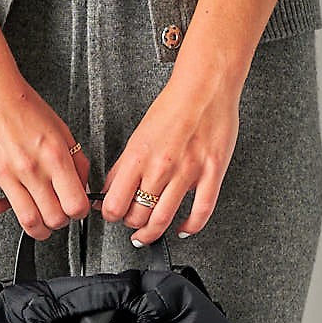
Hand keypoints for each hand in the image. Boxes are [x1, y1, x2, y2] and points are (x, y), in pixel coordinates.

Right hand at [0, 61, 90, 236]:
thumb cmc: (22, 104)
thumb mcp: (60, 128)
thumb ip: (75, 159)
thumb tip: (82, 184)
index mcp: (54, 154)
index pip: (75, 203)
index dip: (78, 212)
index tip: (75, 210)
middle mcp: (30, 166)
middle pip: (53, 218)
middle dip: (58, 223)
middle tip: (56, 218)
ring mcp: (3, 170)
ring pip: (26, 219)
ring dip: (36, 228)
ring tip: (37, 225)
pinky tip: (5, 204)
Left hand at [99, 71, 241, 244]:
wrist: (205, 88)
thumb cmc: (173, 107)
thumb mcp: (138, 136)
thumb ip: (124, 166)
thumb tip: (110, 190)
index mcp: (138, 156)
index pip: (115, 203)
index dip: (110, 215)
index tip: (112, 215)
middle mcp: (161, 166)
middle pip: (138, 215)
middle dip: (131, 224)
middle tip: (132, 222)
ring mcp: (188, 172)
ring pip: (163, 219)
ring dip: (152, 233)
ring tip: (148, 234)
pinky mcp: (212, 173)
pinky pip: (201, 211)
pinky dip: (190, 227)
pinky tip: (182, 229)